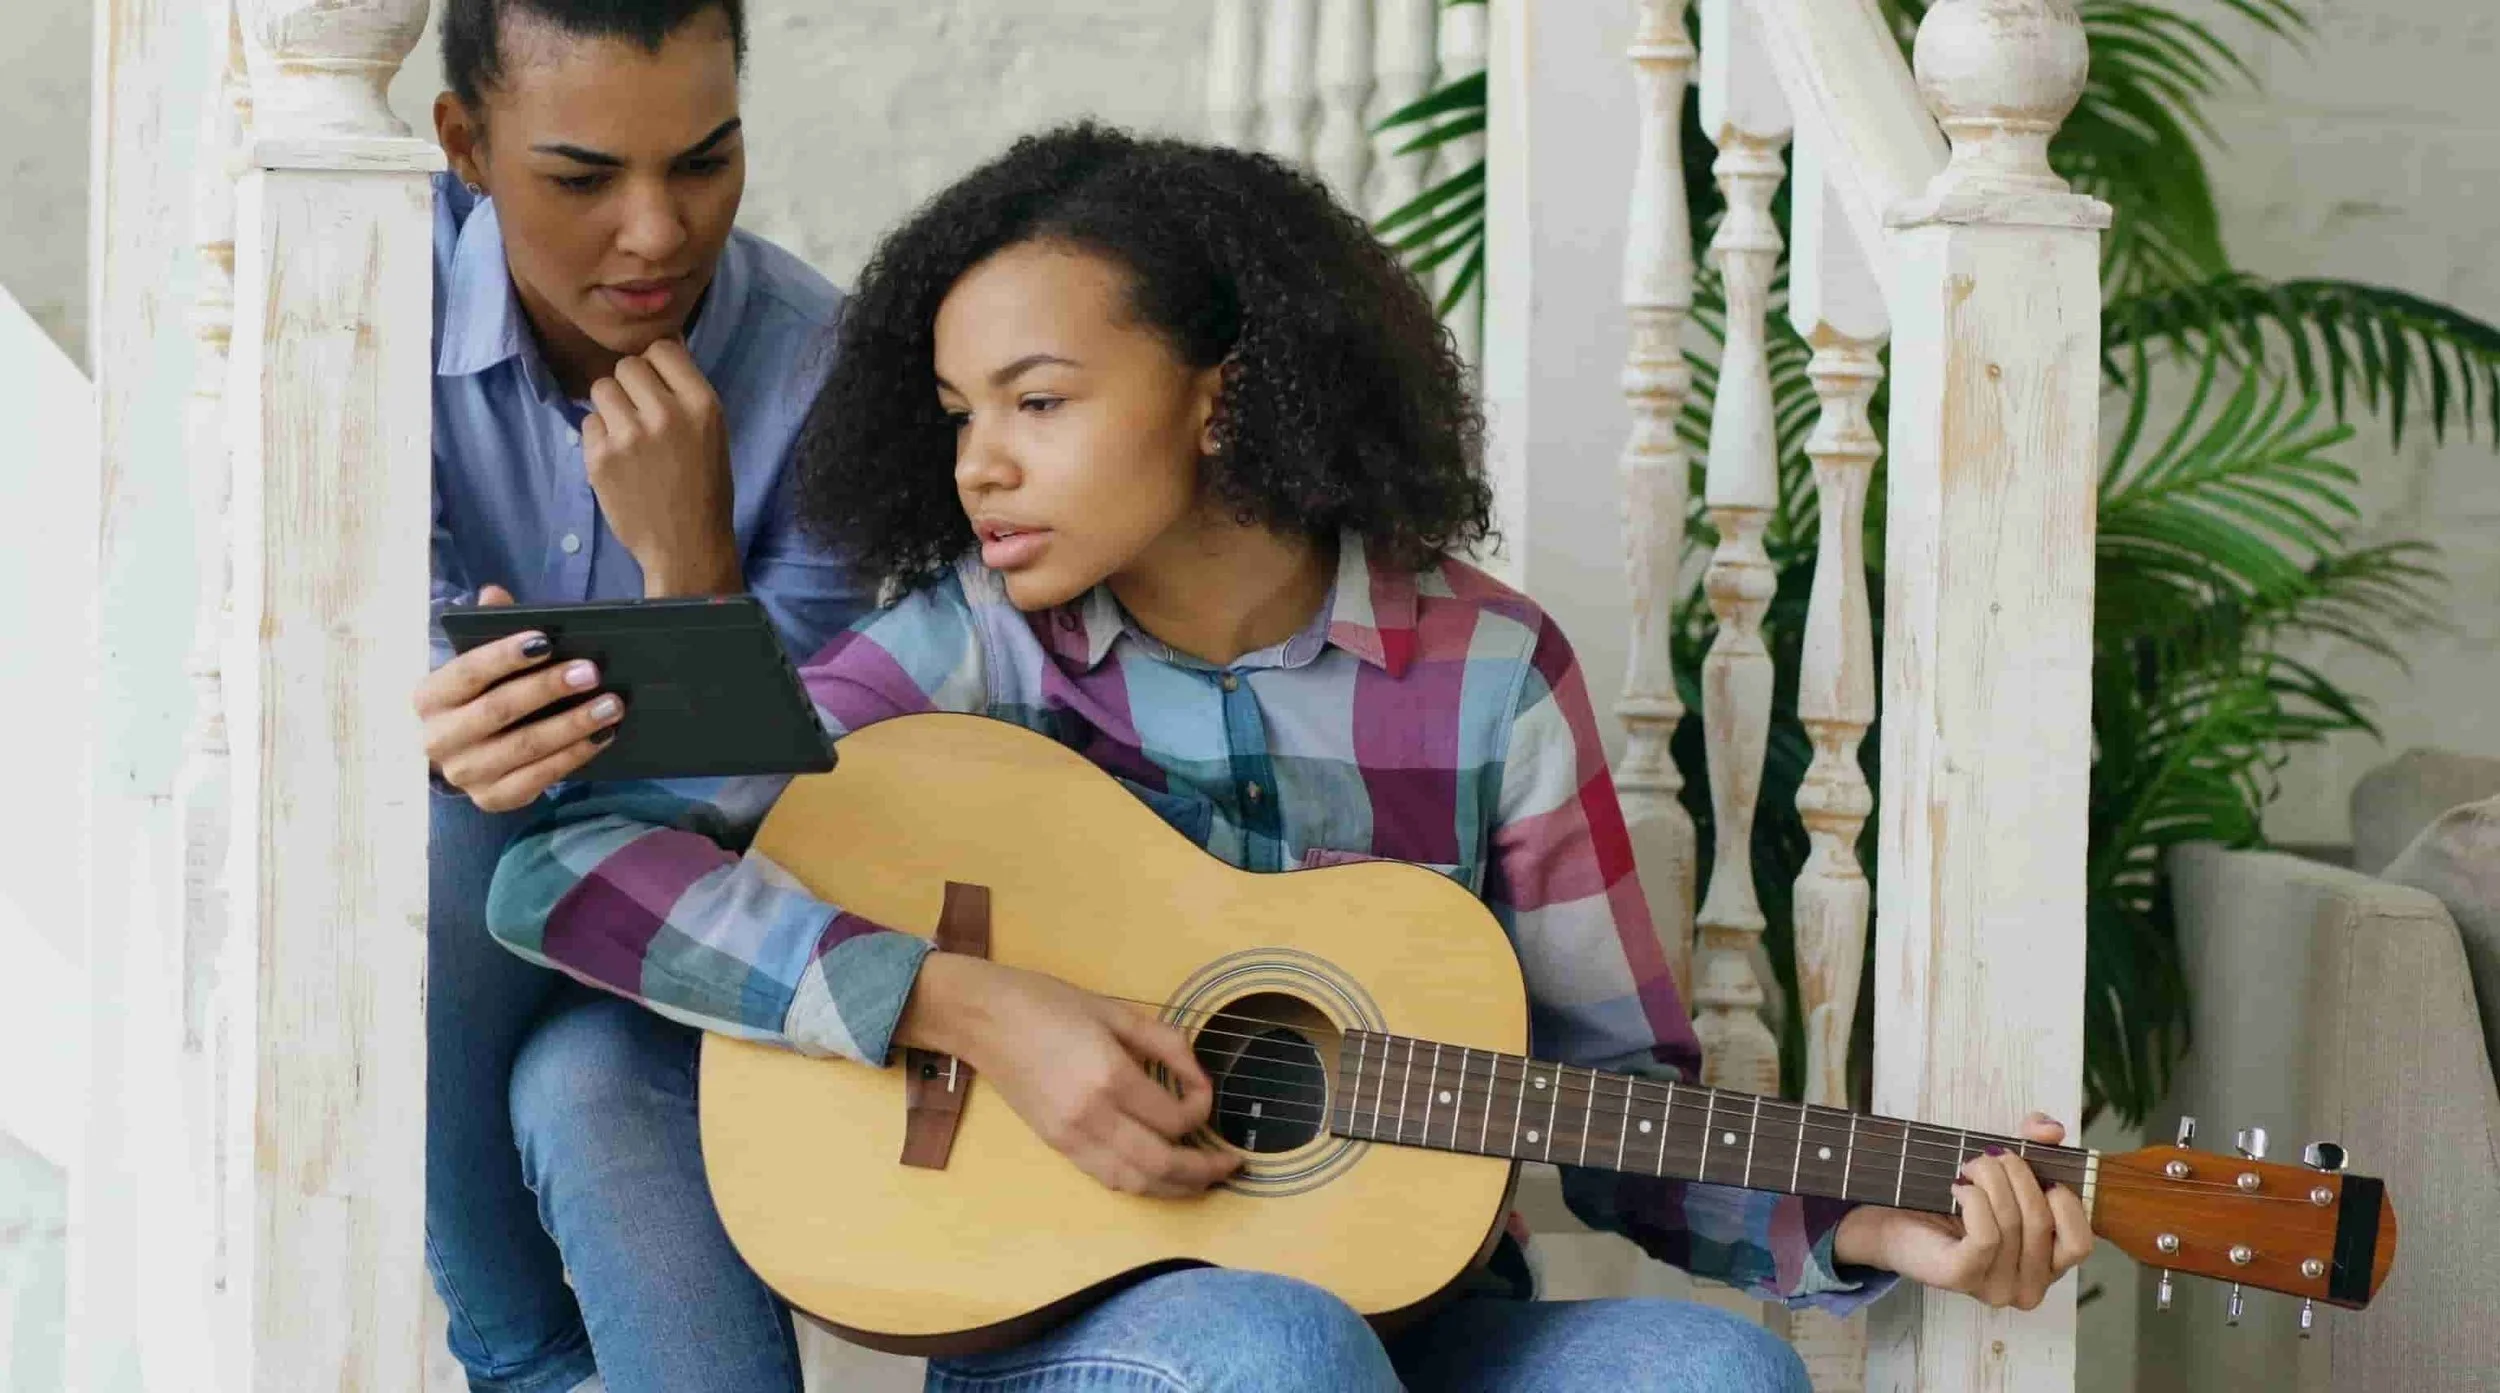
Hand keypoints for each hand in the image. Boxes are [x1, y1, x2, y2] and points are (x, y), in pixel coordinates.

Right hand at [418, 585, 623, 811]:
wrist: (466, 754)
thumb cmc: (480, 696)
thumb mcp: (478, 663)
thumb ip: (487, 627)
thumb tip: (494, 594)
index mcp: (430, 697)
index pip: (467, 672)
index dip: (505, 656)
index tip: (546, 640)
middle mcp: (438, 739)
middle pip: (499, 710)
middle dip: (548, 689)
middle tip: (592, 672)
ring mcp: (465, 774)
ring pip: (525, 746)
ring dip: (573, 724)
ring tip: (611, 704)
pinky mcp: (493, 799)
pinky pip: (539, 778)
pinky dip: (574, 755)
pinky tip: (602, 736)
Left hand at [583, 338, 740, 596]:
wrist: (687, 546)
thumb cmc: (704, 489)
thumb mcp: (712, 433)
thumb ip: (686, 393)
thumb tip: (656, 351)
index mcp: (702, 405)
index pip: (663, 348)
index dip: (656, 364)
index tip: (658, 385)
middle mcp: (666, 414)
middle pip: (628, 365)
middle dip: (631, 385)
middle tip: (641, 415)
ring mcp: (630, 436)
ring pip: (602, 389)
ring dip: (611, 407)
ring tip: (628, 436)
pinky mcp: (600, 458)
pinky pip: (589, 422)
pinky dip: (600, 436)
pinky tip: (619, 459)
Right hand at [897, 954, 1241, 1198]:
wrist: (983, 1018)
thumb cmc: (1048, 1003)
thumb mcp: (1116, 1010)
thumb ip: (1166, 1043)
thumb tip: (1199, 1076)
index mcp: (1110, 1075)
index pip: (1175, 1117)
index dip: (1203, 1110)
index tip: (1206, 1093)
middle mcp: (1091, 1116)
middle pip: (1161, 1163)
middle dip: (1203, 1171)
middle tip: (1230, 1165)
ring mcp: (1070, 1137)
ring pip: (1135, 1181)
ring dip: (1176, 1188)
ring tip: (1204, 1181)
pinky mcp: (1056, 1145)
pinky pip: (1107, 1178)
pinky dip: (1140, 1185)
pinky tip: (1161, 1178)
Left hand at [1832, 1112, 2093, 1310]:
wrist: (1894, 1217)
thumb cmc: (1957, 1198)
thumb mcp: (2006, 1169)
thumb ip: (2036, 1146)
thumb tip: (2052, 1130)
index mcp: (2047, 1267)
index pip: (2080, 1244)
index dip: (2066, 1201)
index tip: (2040, 1173)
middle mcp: (2027, 1287)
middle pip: (2042, 1222)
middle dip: (2017, 1175)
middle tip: (1989, 1156)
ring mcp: (1995, 1288)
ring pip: (2012, 1223)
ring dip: (1990, 1179)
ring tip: (1969, 1165)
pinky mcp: (1961, 1277)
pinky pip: (1986, 1235)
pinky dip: (1974, 1199)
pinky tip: (1957, 1187)